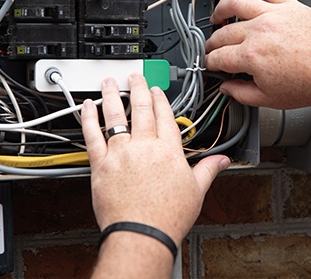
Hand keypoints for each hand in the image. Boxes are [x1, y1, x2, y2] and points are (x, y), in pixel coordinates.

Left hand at [81, 73, 229, 244]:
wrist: (141, 233)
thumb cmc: (167, 217)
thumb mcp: (196, 191)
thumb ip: (208, 169)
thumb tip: (223, 160)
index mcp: (168, 150)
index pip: (165, 114)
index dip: (160, 98)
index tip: (156, 90)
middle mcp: (144, 146)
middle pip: (141, 108)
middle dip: (138, 88)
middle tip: (135, 77)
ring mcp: (121, 153)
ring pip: (115, 115)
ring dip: (112, 95)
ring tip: (109, 82)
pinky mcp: (100, 164)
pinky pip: (92, 135)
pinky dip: (89, 118)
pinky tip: (88, 107)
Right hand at [205, 0, 310, 108]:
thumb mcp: (272, 100)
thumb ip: (242, 94)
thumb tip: (227, 88)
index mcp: (252, 56)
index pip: (218, 57)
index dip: (210, 63)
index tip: (210, 65)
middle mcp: (259, 31)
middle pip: (223, 33)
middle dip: (211, 43)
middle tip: (211, 48)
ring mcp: (273, 13)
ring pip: (234, 3)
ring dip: (220, 10)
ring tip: (217, 17)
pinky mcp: (288, 3)